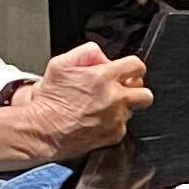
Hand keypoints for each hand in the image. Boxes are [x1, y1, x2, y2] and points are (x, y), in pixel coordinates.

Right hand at [22, 45, 151, 158]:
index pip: (137, 66)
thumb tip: (103, 57)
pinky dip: (113, 124)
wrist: (43, 130)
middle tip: (121, 91)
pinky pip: (122, 127)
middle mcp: (115, 99)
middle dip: (135, 90)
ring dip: (122, 108)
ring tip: (101, 107)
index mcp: (104, 77)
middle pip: (145, 93)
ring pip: (132, 111)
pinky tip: (97, 120)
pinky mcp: (114, 135)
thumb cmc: (50, 99)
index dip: (133, 68)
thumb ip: (87, 52)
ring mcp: (116, 119)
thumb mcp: (60, 64)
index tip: (128, 72)